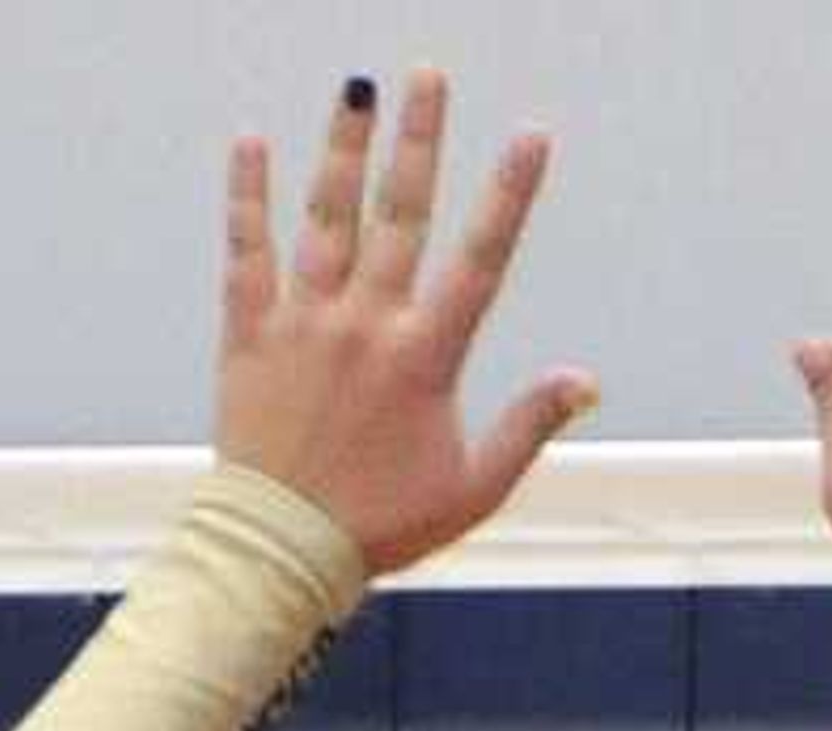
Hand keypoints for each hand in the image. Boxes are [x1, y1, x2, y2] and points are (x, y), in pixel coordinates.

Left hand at [213, 67, 596, 575]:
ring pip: (327, 217)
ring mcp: (305, 323)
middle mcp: (367, 326)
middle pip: (401, 214)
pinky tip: (252, 142)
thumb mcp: (472, 490)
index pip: (480, 262)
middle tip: (427, 76)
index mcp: (425, 360)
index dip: (509, 196)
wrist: (282, 554)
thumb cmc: (381, 527)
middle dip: (419, 140)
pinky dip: (248, 196)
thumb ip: (528, 427)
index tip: (531, 136)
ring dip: (344, 149)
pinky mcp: (250, 334)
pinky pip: (248, 251)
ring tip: (356, 90)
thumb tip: (584, 382)